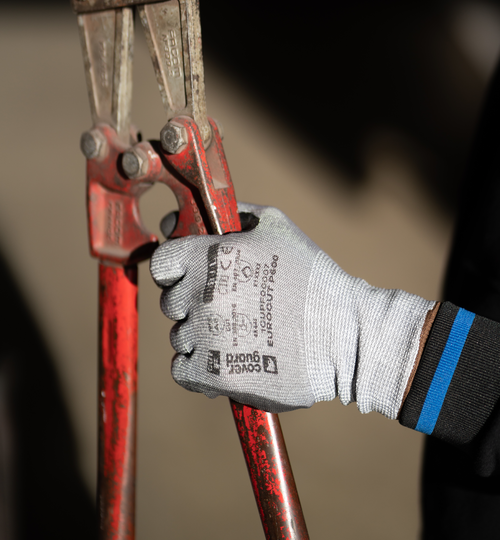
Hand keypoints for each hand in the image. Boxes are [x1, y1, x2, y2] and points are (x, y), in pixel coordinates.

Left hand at [150, 203, 434, 414]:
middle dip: (193, 300)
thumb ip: (235, 214)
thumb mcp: (277, 227)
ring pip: (180, 335)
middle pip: (170, 300)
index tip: (193, 274)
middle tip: (229, 304)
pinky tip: (227, 356)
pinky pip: (183, 369)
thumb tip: (201, 213)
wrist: (342, 335)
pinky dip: (199, 366)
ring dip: (201, 334)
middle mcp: (200, 296)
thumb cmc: (312, 277)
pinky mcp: (212, 375)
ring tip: (240, 332)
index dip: (176, 267)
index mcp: (210, 258)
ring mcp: (204, 337)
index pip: (162, 262)